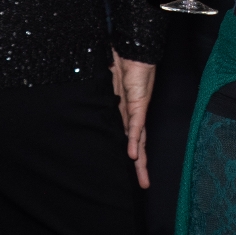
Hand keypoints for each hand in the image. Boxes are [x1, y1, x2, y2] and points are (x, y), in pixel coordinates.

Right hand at [111, 53, 154, 188]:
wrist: (134, 50)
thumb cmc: (123, 63)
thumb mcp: (109, 87)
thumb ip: (103, 99)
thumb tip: (92, 105)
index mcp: (129, 113)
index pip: (133, 138)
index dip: (134, 154)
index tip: (132, 168)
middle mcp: (135, 115)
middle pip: (140, 145)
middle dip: (141, 166)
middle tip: (144, 185)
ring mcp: (138, 110)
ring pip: (140, 141)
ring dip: (140, 160)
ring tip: (142, 179)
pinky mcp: (138, 103)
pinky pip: (135, 125)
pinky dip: (134, 140)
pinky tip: (132, 155)